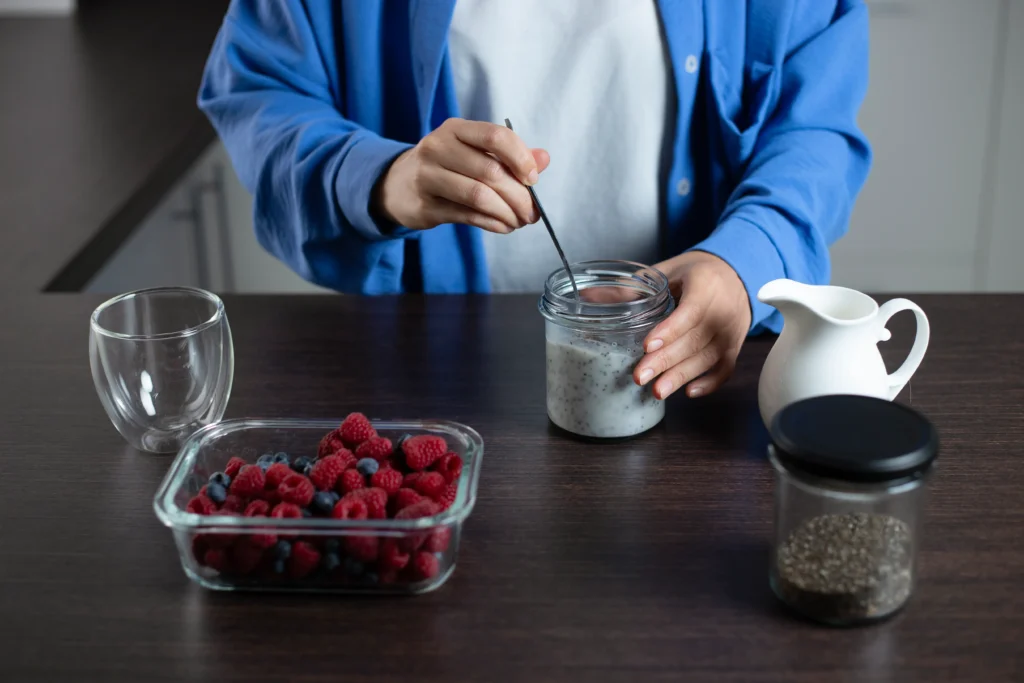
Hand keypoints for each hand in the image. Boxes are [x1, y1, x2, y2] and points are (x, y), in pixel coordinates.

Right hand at [374, 118, 550, 233]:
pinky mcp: (425, 206)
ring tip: (519, 221)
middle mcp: (438, 148)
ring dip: (507, 213)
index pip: (495, 136)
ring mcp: (428, 177)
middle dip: (519, 196)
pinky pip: (467, 216)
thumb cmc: (446, 166)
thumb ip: (510, 155)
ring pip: (478, 196)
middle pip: (490, 172)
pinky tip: (503, 226)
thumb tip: (543, 159)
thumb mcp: (474, 152)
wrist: (397, 185)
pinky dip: (492, 223)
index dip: (521, 158)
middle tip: (532, 212)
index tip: (533, 179)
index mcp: (456, 129)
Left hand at [633, 251, 751, 398]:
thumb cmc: (694, 274)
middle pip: (695, 340)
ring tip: (656, 391)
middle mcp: (724, 310)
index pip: (690, 311)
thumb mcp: (665, 272)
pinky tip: (687, 392)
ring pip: (708, 358)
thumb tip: (587, 297)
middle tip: (640, 376)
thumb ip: (631, 288)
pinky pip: (725, 369)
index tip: (647, 346)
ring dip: (681, 376)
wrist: (735, 276)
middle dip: (666, 361)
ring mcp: (731, 332)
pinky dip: (708, 383)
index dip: (670, 330)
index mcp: (706, 285)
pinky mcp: (735, 347)